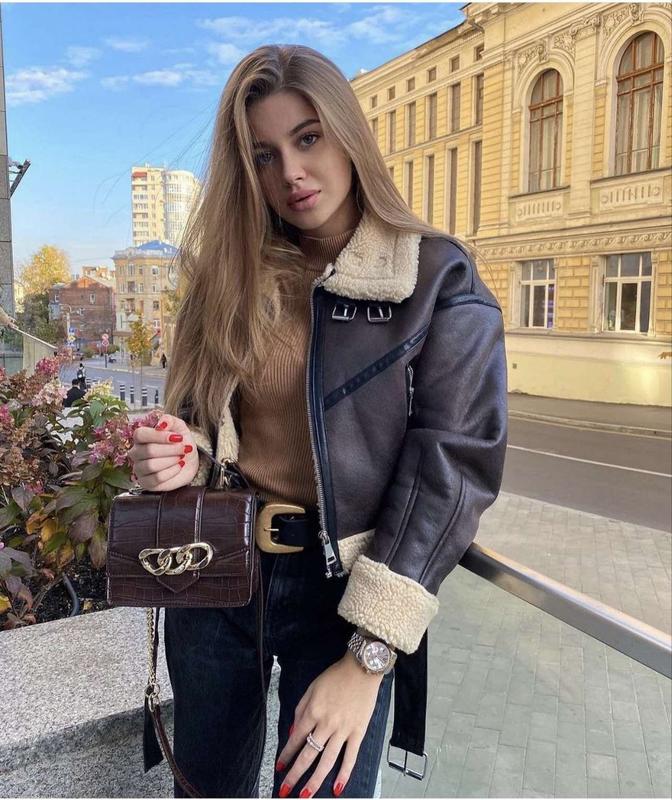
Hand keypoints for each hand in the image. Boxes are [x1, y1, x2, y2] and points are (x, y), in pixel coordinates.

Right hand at [128, 414, 199, 490]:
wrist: (189, 461)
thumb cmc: (180, 443)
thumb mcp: (179, 427)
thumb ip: (170, 420)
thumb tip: (162, 423)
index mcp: (140, 437)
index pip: (141, 434)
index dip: (160, 436)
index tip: (178, 437)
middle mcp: (136, 453)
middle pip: (149, 451)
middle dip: (171, 449)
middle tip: (184, 449)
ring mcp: (139, 469)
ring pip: (152, 465)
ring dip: (171, 460)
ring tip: (181, 458)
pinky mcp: (146, 483)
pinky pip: (156, 478)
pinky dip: (171, 472)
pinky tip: (178, 467)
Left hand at [275, 653, 384, 797]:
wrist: (361, 668)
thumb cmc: (336, 676)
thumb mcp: (312, 688)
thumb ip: (301, 710)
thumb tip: (293, 731)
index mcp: (312, 711)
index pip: (295, 739)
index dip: (286, 755)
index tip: (279, 767)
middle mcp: (326, 724)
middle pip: (308, 755)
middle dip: (294, 775)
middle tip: (284, 790)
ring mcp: (343, 730)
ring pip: (327, 761)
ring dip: (314, 781)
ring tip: (305, 796)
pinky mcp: (358, 732)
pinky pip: (350, 757)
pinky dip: (344, 774)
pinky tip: (337, 788)